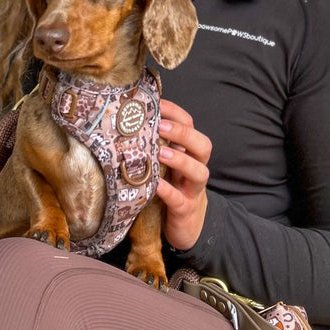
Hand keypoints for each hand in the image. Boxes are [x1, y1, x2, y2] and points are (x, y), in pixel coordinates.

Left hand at [156, 99, 210, 250]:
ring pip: (199, 171)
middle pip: (202, 145)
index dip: (176, 112)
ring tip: (160, 153)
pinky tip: (155, 185)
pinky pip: (180, 200)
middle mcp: (195, 168)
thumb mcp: (165, 166)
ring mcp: (192, 190)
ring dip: (180, 160)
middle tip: (161, 126)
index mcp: (188, 153)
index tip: (156, 103)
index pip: (190, 125)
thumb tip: (127, 123)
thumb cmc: (171, 189)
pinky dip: (168, 191)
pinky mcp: (185, 210)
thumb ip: (155, 147)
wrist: (187, 226)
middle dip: (183, 133)